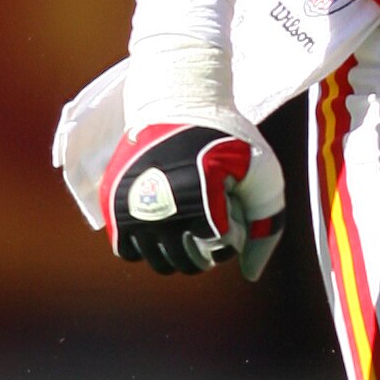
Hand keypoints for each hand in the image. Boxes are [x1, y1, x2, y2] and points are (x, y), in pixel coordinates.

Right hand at [99, 114, 285, 279]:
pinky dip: (148, 246)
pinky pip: (128, 252)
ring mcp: (130, 207)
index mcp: (198, 196)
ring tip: (190, 218)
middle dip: (209, 246)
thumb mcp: (265, 175)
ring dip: (180, 251)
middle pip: (190, 263)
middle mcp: (160, 206)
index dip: (234, 232)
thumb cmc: (229, 141)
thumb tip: (250, 276)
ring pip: (160, 263)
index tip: (232, 203)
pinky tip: (166, 220)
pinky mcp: (111, 204)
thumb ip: (269, 226)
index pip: (221, 250)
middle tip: (212, 213)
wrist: (179, 104)